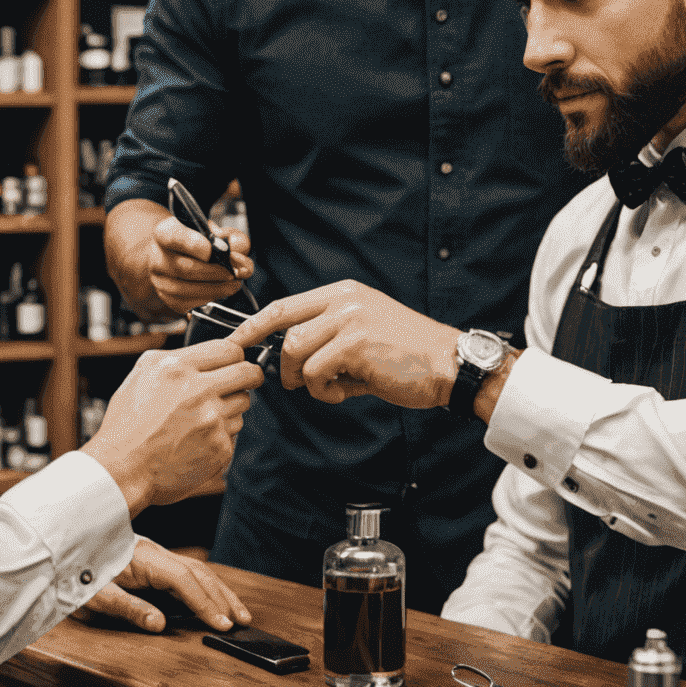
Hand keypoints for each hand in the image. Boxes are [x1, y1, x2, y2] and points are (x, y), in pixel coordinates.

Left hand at [75, 540, 251, 632]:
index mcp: (144, 559)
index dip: (205, 602)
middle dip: (222, 597)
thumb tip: (160, 624)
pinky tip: (215, 599)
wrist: (63, 550)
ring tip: (239, 612)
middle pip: (198, 572)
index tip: (221, 623)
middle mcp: (155, 554)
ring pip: (197, 571)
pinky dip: (206, 587)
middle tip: (241, 621)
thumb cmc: (77, 574)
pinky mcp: (154, 563)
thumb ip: (128, 609)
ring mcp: (156, 556)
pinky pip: (188, 574)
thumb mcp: (95, 596)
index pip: (183, 579)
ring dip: (219, 591)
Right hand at [82, 340, 263, 515]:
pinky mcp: (220, 447)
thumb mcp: (142, 374)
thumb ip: (177, 357)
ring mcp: (213, 421)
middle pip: (249, 373)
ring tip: (203, 416)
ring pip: (243, 403)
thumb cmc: (128, 425)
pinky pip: (235, 431)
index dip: (235, 354)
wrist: (123, 470)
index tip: (235, 361)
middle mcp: (199, 391)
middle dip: (249, 375)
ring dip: (231, 406)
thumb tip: (208, 353)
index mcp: (178, 368)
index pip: (230, 349)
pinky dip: (222, 433)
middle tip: (243, 380)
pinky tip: (199, 437)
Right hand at [144, 214, 255, 314]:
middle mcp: (157, 255)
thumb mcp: (220, 232)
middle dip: (215, 273)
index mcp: (165, 232)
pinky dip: (207, 300)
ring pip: (185, 289)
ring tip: (233, 284)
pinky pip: (186, 304)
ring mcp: (159, 279)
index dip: (196, 245)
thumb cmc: (203, 241)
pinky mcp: (166, 298)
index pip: (174, 237)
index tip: (216, 250)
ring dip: (215, 289)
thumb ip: (235, 241)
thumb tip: (240, 262)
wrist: (184, 254)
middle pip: (185, 268)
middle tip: (234, 273)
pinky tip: (219, 292)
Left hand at [230, 281, 459, 408]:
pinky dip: (324, 391)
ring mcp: (349, 319)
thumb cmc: (408, 355)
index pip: (285, 305)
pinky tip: (345, 392)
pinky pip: (316, 373)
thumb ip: (328, 338)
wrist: (448, 363)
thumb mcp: (364, 332)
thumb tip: (291, 360)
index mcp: (343, 294)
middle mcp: (344, 300)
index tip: (236, 341)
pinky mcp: (355, 343)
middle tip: (287, 381)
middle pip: (283, 326)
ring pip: (296, 351)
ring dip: (305, 379)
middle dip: (276, 359)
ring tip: (330, 387)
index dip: (255, 324)